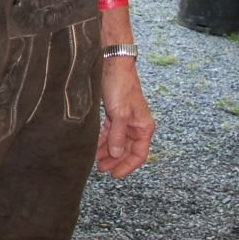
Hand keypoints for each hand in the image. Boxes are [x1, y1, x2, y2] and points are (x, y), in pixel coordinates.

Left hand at [95, 58, 153, 178]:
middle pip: (127, 150)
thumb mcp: (119, 113)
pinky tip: (94, 147)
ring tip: (95, 162)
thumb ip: (117, 135)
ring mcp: (126, 120)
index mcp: (144, 126)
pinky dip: (103, 141)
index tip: (115, 175)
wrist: (113, 64)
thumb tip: (115, 154)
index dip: (127, 166)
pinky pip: (110, 132)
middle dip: (115, 161)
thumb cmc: (120, 86)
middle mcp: (137, 125)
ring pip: (117, 142)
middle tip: (101, 170)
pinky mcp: (114, 114)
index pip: (139, 154)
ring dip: (107, 152)